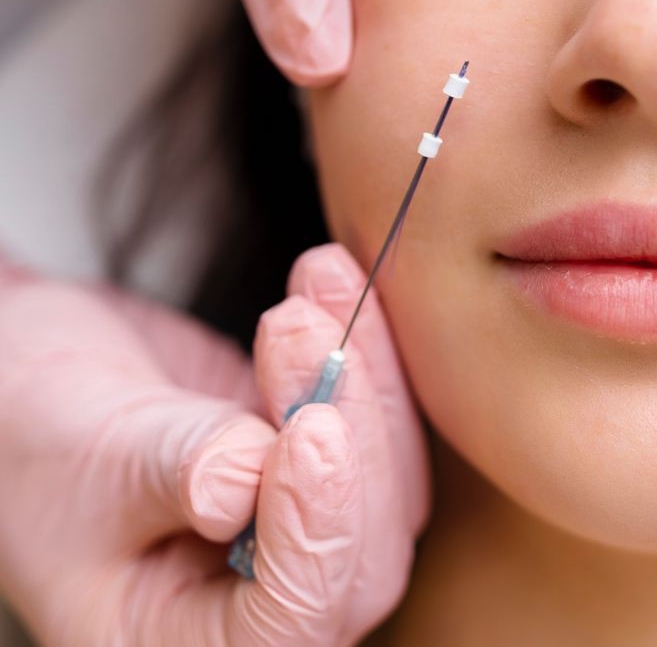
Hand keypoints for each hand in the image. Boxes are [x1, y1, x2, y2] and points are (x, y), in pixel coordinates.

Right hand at [0, 243, 429, 645]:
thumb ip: (177, 466)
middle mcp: (259, 602)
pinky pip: (372, 420)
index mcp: (184, 641)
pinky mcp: (320, 468)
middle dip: (350, 430)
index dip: (315, 535)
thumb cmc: (30, 435)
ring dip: (361, 373)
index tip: (308, 432)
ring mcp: (301, 532)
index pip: (288, 621)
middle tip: (304, 335)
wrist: (32, 380)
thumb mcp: (87, 458)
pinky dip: (362, 347)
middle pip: (361, 549)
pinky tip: (328, 281)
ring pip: (384, 478)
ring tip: (315, 286)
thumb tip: (250, 474)